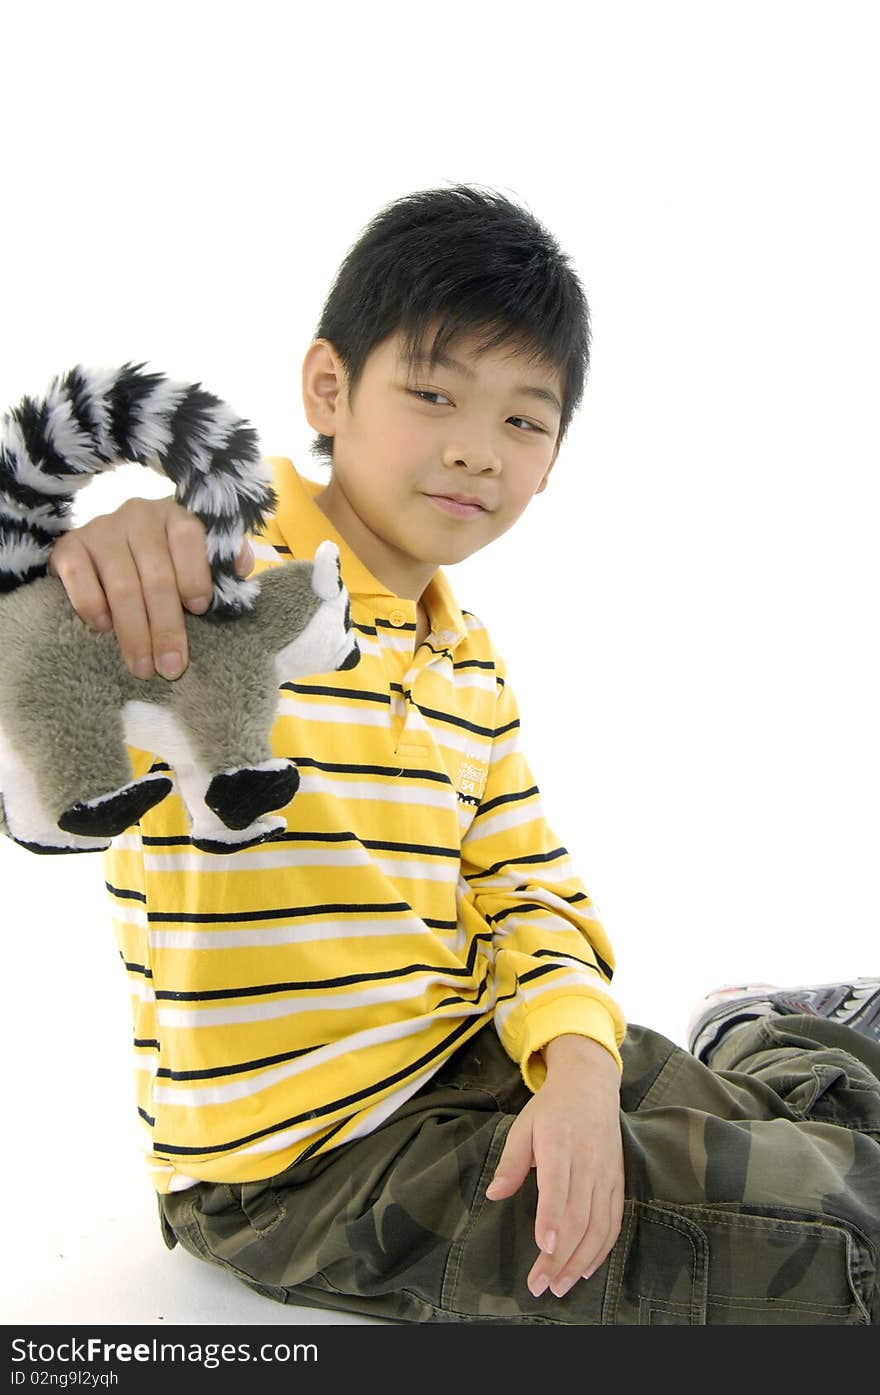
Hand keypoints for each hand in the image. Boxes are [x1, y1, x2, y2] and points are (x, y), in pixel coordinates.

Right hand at [48, 496, 253, 679]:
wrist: (107, 544)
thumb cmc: (165, 558)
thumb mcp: (199, 554)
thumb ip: (223, 560)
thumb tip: (240, 568)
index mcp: (175, 514)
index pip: (188, 536)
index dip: (196, 574)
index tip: (200, 609)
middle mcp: (138, 516)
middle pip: (156, 575)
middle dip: (166, 626)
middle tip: (171, 666)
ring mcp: (101, 529)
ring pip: (121, 585)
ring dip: (133, 632)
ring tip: (143, 667)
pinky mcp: (68, 545)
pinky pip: (78, 576)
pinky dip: (91, 605)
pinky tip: (103, 628)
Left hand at [485, 1034, 623, 1299]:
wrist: (590, 1086)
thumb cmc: (551, 1109)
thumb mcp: (524, 1126)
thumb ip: (511, 1162)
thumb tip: (494, 1194)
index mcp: (560, 1145)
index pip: (558, 1187)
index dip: (552, 1218)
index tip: (542, 1247)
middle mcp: (587, 1162)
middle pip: (578, 1216)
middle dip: (560, 1255)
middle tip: (541, 1285)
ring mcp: (606, 1174)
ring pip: (598, 1225)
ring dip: (580, 1260)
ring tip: (560, 1286)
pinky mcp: (617, 1182)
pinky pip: (613, 1221)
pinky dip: (602, 1249)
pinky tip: (585, 1268)